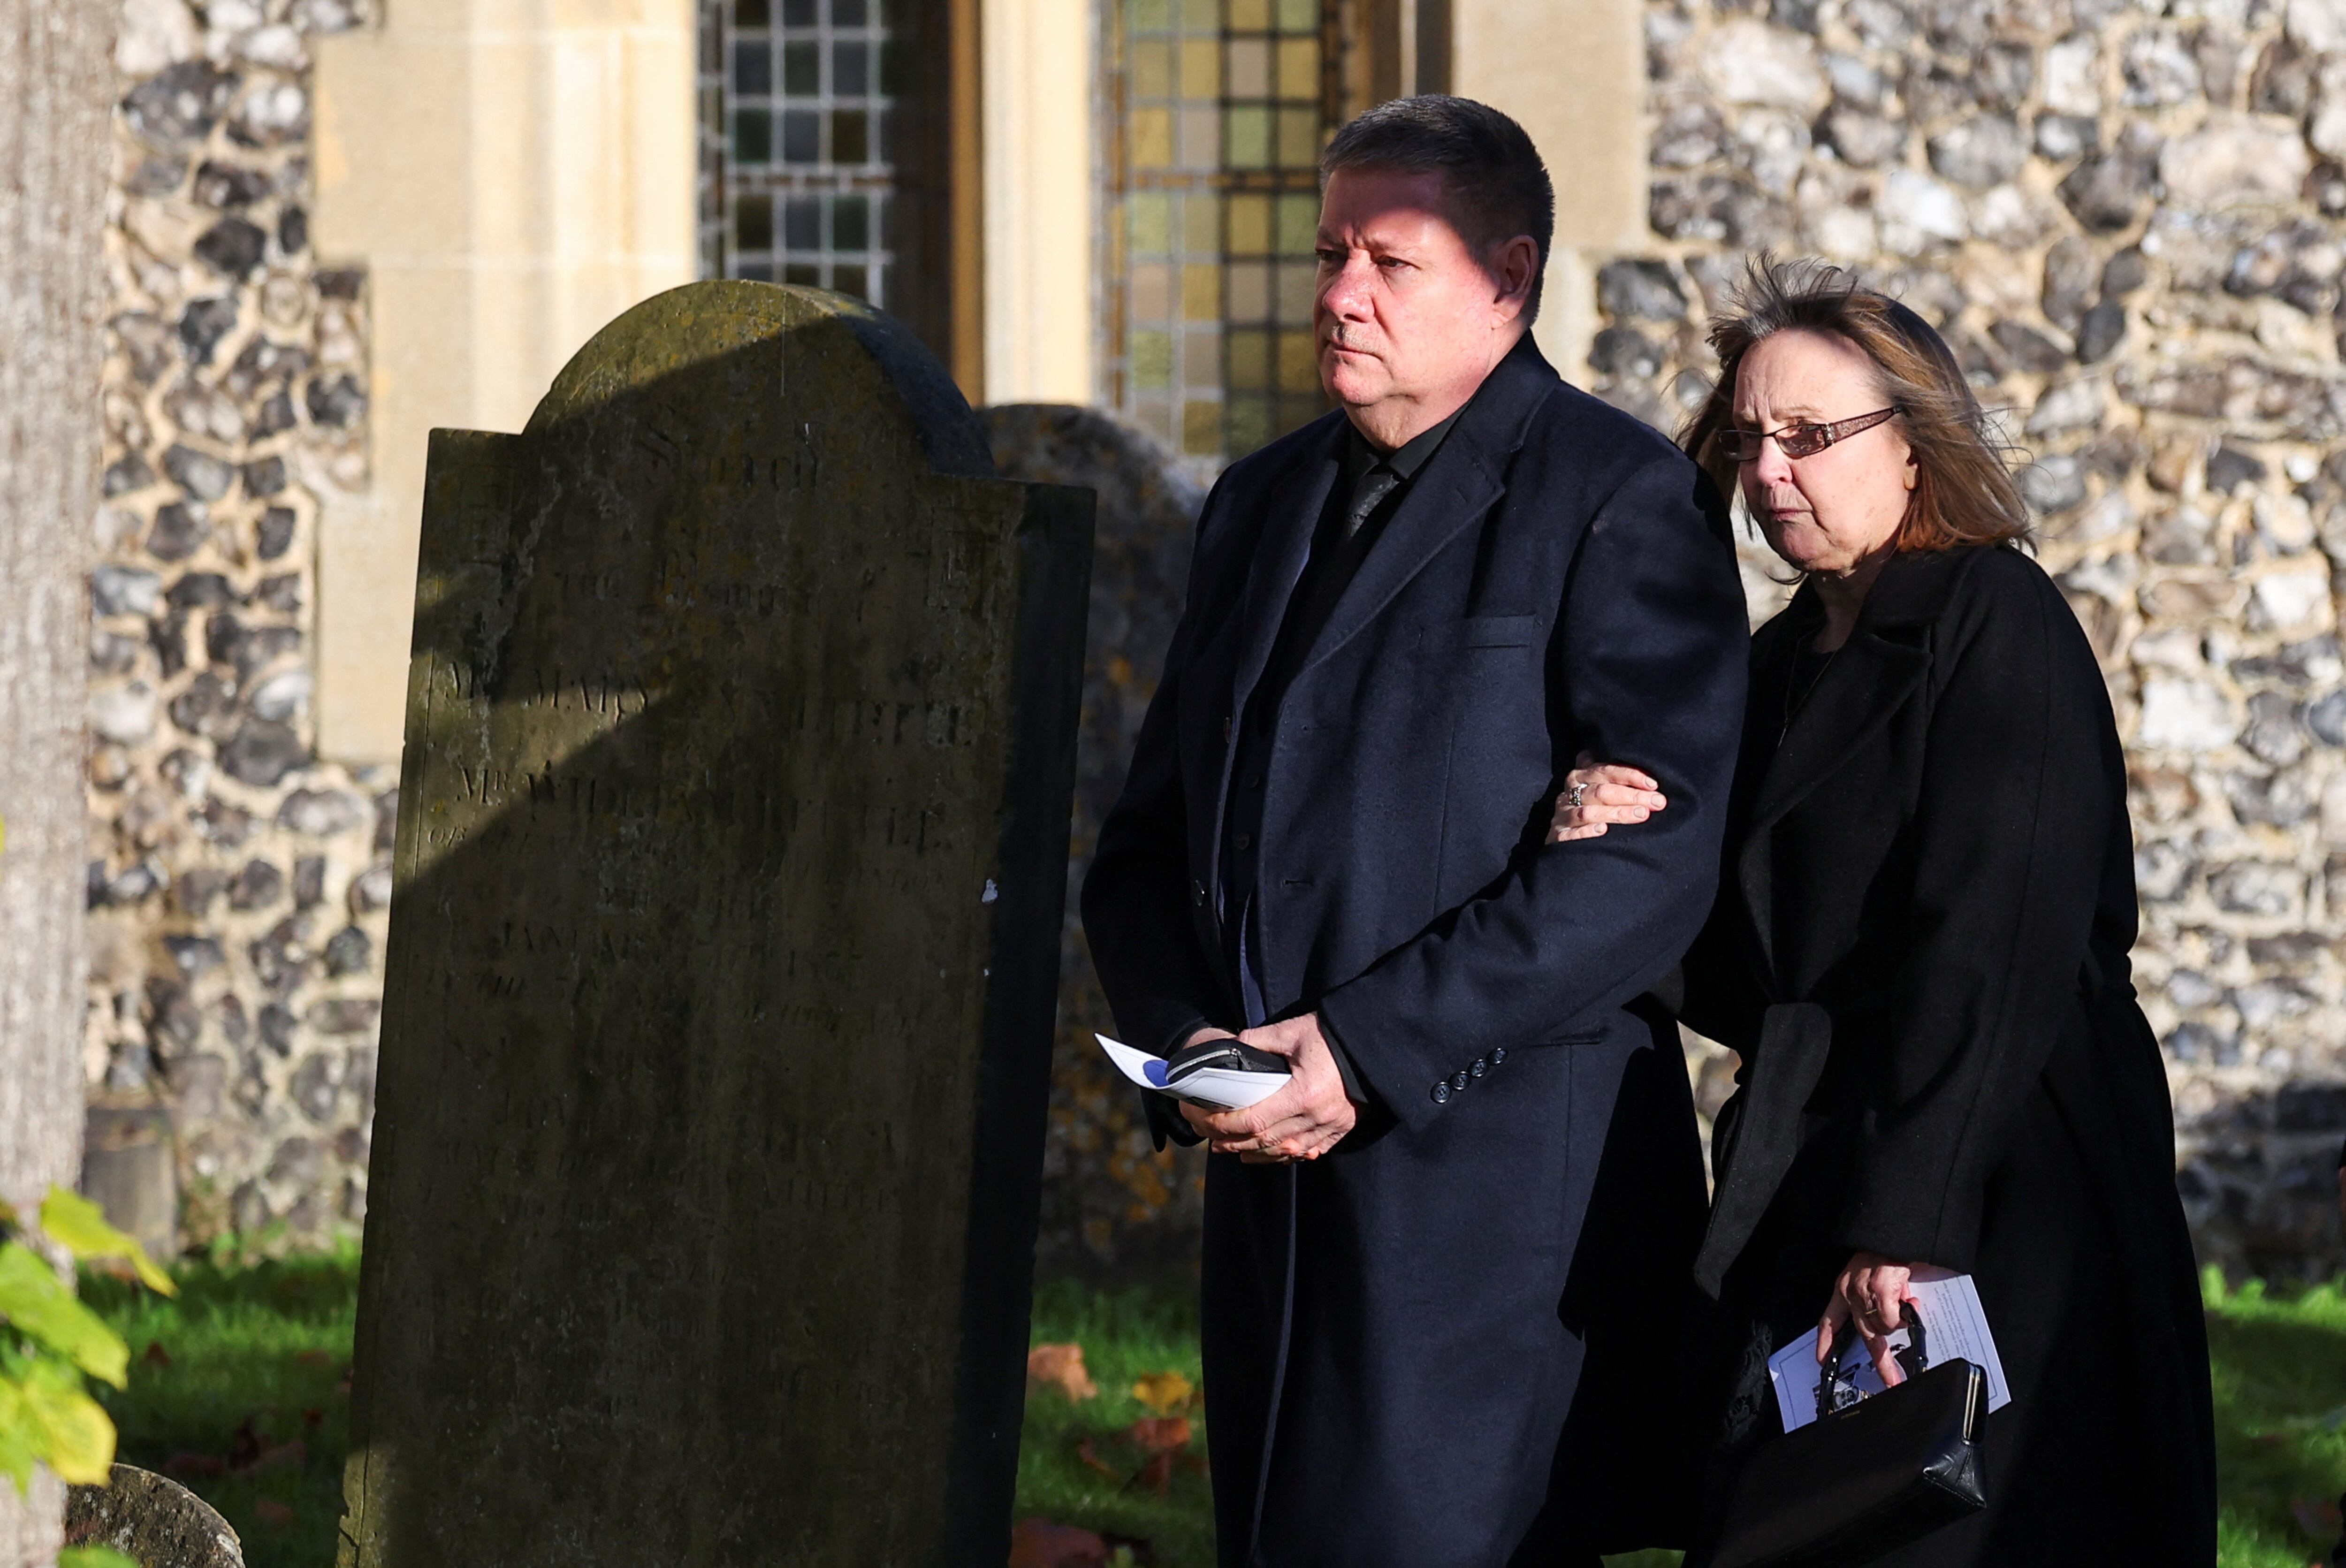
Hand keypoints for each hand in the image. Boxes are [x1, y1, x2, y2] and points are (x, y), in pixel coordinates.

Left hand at [1178, 1013, 1358, 1162]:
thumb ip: (1258, 1040)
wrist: (1371, 1044)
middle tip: (1214, 1142)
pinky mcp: (1342, 1129)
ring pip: (1288, 1152)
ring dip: (1259, 1154)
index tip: (1209, 1123)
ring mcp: (1332, 1126)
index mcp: (1303, 1093)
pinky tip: (1273, 1154)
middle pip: (1267, 1141)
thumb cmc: (1330, 1035)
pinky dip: (1288, 1156)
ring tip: (1237, 1152)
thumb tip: (1231, 1048)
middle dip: (1236, 1144)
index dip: (1227, 1125)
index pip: (1255, 1120)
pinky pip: (1311, 1151)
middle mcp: (1317, 1116)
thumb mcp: (1292, 1031)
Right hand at [1547, 751, 1667, 842]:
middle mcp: (1570, 793)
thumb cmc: (1589, 808)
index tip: (1653, 785)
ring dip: (1616, 813)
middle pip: (1601, 791)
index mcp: (1580, 777)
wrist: (1563, 835)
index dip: (1630, 775)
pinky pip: (1571, 834)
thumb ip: (1610, 776)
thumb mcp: (1597, 787)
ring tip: (1640, 815)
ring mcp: (1563, 814)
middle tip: (1657, 803)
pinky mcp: (1558, 835)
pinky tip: (1603, 831)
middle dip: (1632, 796)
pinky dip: (1587, 831)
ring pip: (1588, 812)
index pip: (1605, 771)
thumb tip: (1638, 771)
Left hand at [1816, 1252, 1915, 1387]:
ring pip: (1880, 1328)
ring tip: (1904, 1305)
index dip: (1826, 1342)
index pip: (1829, 1320)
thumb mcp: (1873, 1278)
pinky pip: (1891, 1318)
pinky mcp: (1879, 1290)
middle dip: (1882, 1361)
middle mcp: (1849, 1291)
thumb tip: (1894, 1322)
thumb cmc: (1886, 1254)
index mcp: (1843, 1288)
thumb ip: (1878, 1301)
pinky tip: (1907, 1301)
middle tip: (1892, 1379)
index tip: (1823, 1360)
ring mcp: (1863, 1291)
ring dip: (1896, 1324)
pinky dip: (1903, 1315)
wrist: (1894, 1233)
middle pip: (1863, 1335)